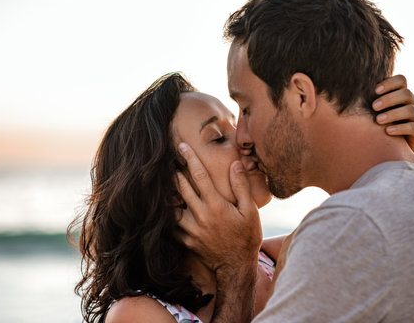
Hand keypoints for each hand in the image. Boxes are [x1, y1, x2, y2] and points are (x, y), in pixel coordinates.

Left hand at [175, 142, 261, 274]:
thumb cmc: (246, 237)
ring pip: (172, 205)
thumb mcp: (250, 211)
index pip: (199, 176)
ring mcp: (191, 229)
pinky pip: (171, 224)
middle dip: (174, 170)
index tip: (182, 146)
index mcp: (216, 205)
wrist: (236, 267)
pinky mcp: (186, 240)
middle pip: (181, 187)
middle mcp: (200, 215)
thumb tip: (235, 164)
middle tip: (167, 158)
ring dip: (168, 191)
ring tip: (163, 180)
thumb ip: (241, 186)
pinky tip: (166, 206)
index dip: (190, 159)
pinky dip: (167, 213)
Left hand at [372, 75, 413, 151]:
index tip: (375, 90)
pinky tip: (388, 131)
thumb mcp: (372, 110)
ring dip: (393, 114)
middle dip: (389, 99)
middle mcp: (411, 103)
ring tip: (378, 120)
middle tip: (374, 107)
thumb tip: (347, 88)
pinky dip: (400, 128)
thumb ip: (367, 99)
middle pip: (407, 94)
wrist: (388, 147)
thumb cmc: (376, 124)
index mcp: (401, 94)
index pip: (401, 80)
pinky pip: (413, 128)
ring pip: (410, 110)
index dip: (390, 83)